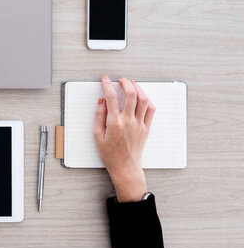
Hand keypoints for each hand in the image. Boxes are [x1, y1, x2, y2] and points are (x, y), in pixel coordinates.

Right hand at [94, 75, 155, 201]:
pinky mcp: (146, 128)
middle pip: (131, 94)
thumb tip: (101, 101)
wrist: (125, 167)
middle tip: (121, 80)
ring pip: (143, 100)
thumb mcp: (97, 135)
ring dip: (138, 89)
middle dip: (125, 83)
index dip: (107, 85)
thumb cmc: (110, 154)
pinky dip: (147, 100)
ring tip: (132, 84)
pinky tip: (142, 97)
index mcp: (114, 123)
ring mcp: (139, 124)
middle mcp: (129, 121)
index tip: (105, 80)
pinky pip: (151, 110)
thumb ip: (99, 116)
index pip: (111, 97)